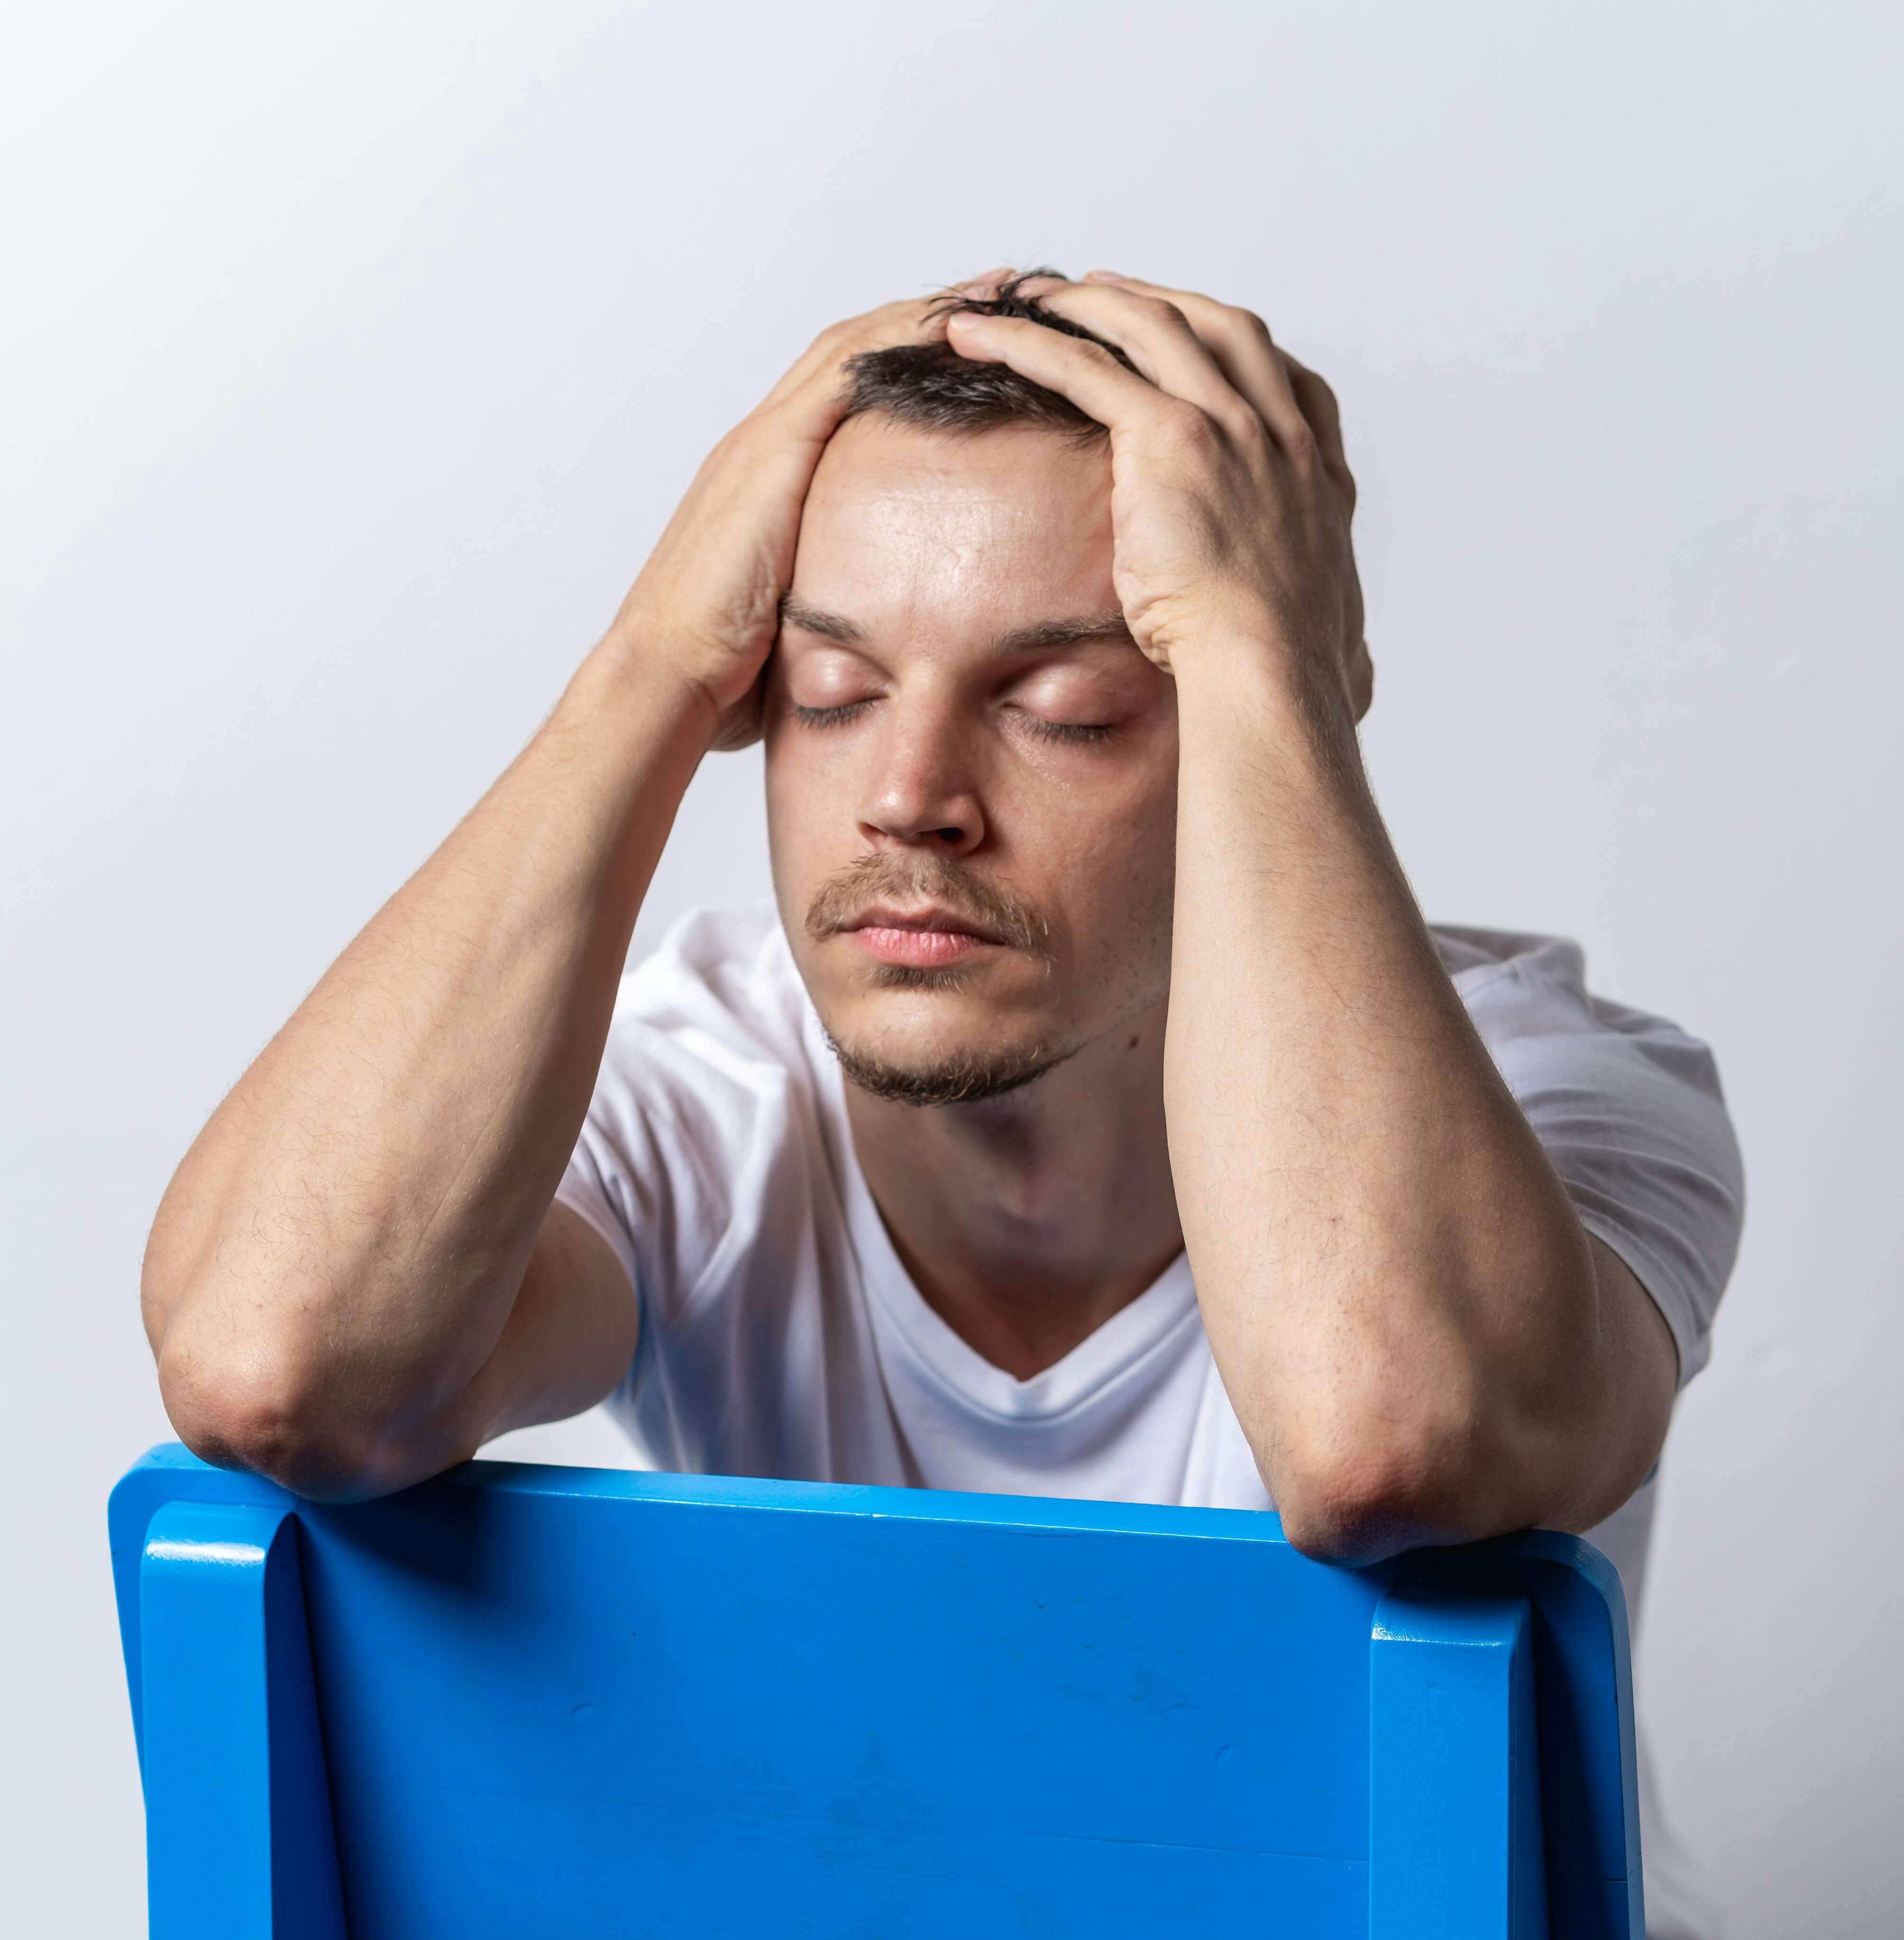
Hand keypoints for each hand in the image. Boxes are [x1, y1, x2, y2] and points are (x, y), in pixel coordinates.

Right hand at [605, 291, 962, 749]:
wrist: (668, 674)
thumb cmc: (722, 675)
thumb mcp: (788, 626)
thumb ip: (825, 609)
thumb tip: (871, 650)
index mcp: (763, 482)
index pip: (840, 395)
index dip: (901, 359)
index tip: (966, 343)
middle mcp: (759, 446)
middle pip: (850, 350)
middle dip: (923, 316)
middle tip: (998, 292)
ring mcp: (762, 444)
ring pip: (853, 346)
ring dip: (925, 313)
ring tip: (998, 292)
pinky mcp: (771, 455)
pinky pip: (847, 374)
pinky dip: (901, 341)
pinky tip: (956, 327)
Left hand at [944, 273, 1368, 724]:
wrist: (1270, 671)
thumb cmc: (1286, 673)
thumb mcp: (1326, 635)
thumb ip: (1330, 627)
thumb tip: (1355, 675)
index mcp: (1319, 476)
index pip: (1287, 380)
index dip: (1233, 349)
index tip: (1193, 335)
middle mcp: (1281, 433)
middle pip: (1217, 325)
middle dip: (1154, 299)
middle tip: (1097, 290)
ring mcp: (1231, 426)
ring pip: (1147, 326)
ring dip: (1081, 303)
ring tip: (1026, 296)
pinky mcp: (1170, 438)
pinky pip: (1085, 366)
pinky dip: (1028, 340)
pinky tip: (981, 333)